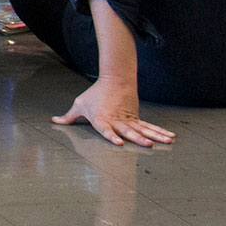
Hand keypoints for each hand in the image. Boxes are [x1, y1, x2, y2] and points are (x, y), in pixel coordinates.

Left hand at [55, 77, 174, 147]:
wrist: (115, 79)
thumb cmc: (94, 94)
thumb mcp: (80, 104)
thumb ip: (69, 116)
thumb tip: (55, 121)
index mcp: (102, 119)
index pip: (106, 129)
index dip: (112, 136)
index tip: (119, 142)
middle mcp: (117, 120)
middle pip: (129, 131)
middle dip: (138, 139)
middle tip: (148, 145)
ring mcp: (129, 119)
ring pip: (143, 129)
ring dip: (155, 136)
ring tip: (167, 142)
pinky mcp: (136, 118)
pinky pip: (149, 126)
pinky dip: (159, 131)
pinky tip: (170, 137)